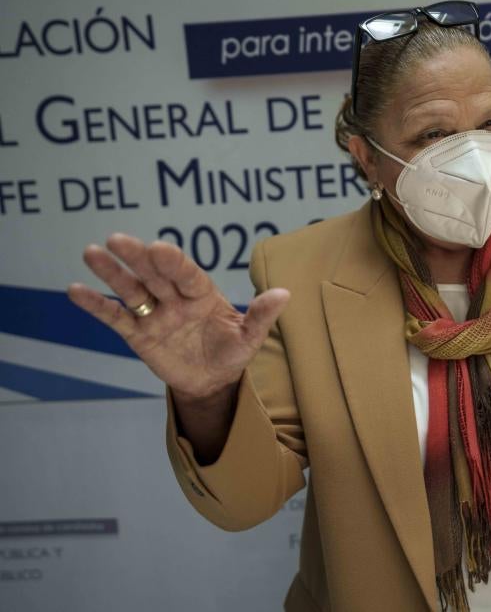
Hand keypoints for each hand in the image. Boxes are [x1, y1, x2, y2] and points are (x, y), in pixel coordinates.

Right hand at [67, 233, 289, 401]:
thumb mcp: (250, 338)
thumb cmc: (232, 352)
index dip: (173, 262)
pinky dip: (96, 305)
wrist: (212, 381)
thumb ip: (262, 316)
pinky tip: (75, 290)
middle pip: (154, 274)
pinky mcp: (137, 333)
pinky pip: (115, 317)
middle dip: (137, 257)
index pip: (187, 274)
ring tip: (91, 252)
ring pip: (131, 289)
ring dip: (111, 272)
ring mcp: (154, 314)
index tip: (159, 248)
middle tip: (117, 239)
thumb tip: (284, 293)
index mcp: (202, 294)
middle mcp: (175, 298)